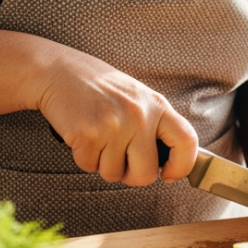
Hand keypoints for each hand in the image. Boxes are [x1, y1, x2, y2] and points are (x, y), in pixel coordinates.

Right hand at [34, 46, 197, 186]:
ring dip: (103, 163)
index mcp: (157, 105)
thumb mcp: (138, 98)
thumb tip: (169, 163)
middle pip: (146, 174)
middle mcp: (139, 116)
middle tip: (121, 159)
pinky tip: (83, 135)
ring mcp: (113, 126)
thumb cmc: (100, 87)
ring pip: (114, 174)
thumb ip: (155, 125)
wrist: (60, 71)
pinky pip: (89, 167)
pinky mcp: (87, 135)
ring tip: (98, 137)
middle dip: (132, 175)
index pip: (187, 142)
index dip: (182, 166)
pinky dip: (84, 157)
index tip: (168, 174)